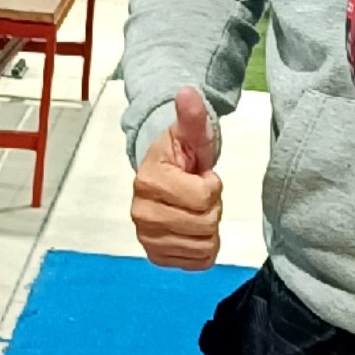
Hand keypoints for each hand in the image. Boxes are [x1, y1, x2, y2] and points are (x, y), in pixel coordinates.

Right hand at [131, 89, 222, 269]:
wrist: (164, 176)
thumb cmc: (179, 155)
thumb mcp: (190, 134)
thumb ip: (192, 116)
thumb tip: (187, 92)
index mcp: (149, 181)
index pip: (203, 197)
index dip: (212, 185)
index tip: (201, 176)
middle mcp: (142, 213)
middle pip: (205, 224)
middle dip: (212, 207)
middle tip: (200, 195)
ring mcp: (147, 238)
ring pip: (204, 245)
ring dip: (210, 228)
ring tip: (196, 210)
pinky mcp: (156, 256)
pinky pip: (198, 262)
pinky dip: (204, 248)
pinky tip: (194, 229)